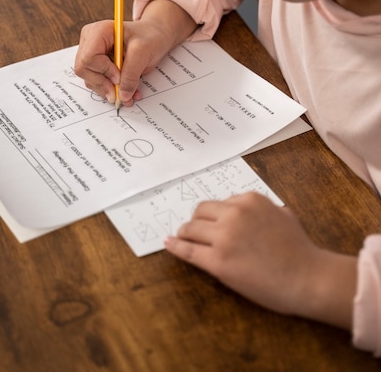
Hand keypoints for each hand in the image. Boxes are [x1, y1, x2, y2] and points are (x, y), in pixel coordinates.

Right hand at [74, 0, 197, 105]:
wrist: (154, 37)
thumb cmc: (149, 37)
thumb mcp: (143, 52)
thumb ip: (131, 73)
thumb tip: (123, 95)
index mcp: (99, 31)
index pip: (89, 57)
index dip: (103, 70)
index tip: (119, 78)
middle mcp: (90, 42)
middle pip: (84, 70)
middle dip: (103, 84)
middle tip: (121, 93)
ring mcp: (91, 54)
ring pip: (89, 79)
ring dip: (108, 90)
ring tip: (128, 93)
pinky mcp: (96, 66)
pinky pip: (97, 83)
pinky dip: (110, 90)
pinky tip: (125, 90)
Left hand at [165, 192, 356, 327]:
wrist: (307, 278)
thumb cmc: (300, 250)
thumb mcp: (284, 214)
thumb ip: (264, 208)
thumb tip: (253, 208)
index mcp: (249, 200)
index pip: (220, 202)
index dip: (215, 214)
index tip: (209, 221)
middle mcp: (234, 213)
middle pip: (201, 211)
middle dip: (197, 221)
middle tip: (195, 231)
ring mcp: (224, 237)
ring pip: (190, 229)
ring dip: (185, 233)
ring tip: (183, 238)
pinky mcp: (217, 262)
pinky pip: (188, 251)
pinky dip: (176, 247)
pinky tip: (168, 244)